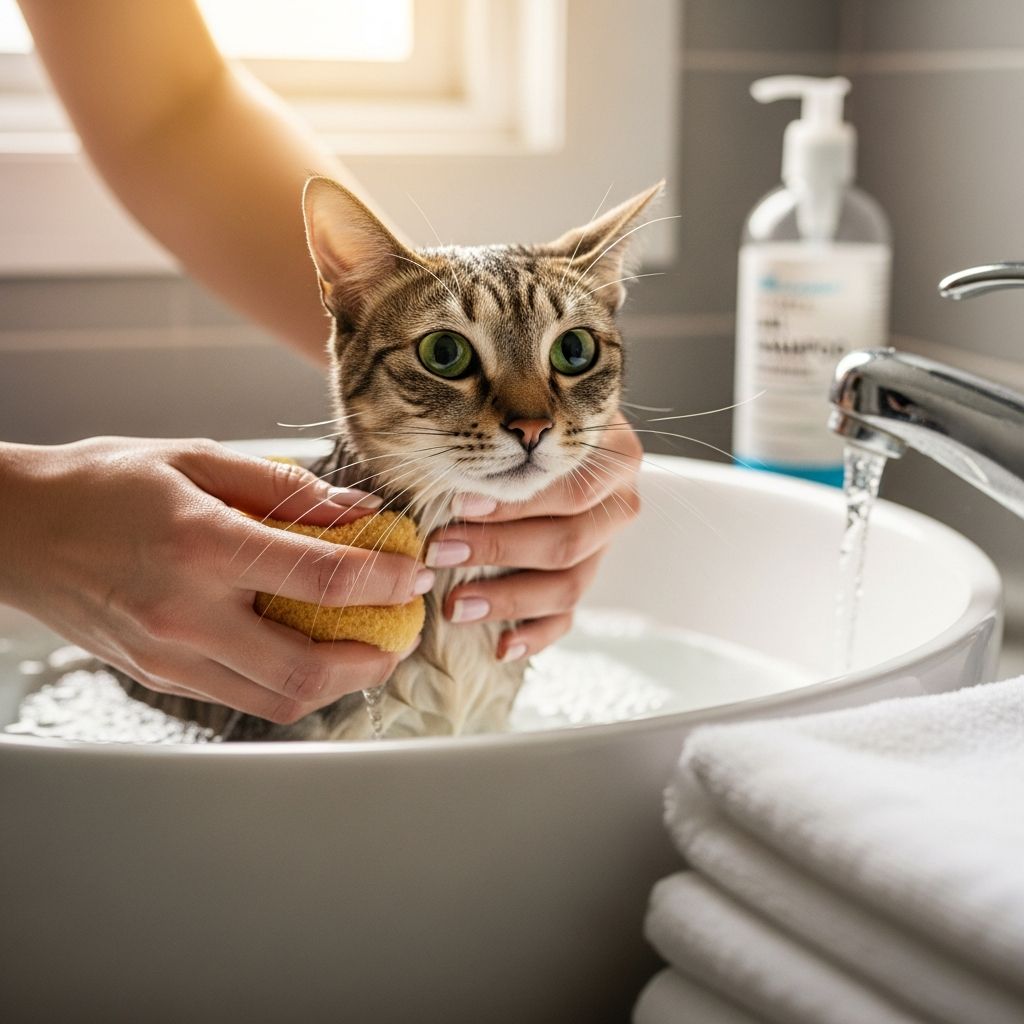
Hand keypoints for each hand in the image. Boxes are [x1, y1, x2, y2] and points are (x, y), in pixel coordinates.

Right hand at [0, 437, 430, 722]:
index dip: (385, 580)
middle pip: (309, 668)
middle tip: (403, 630)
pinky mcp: (158, 677)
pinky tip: (310, 651)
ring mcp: (170, 657)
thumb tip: (360, 509)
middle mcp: (187, 613)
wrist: (14, 530)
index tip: (415, 574)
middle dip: (376, 656)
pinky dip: (292, 683)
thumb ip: (286, 486)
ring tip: (368, 646)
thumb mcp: (197, 457)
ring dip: (340, 681)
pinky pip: (244, 697)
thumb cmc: (105, 482)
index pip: (322, 577)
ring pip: (280, 699)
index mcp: (202, 544)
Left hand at [425, 414, 641, 659]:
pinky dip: (535, 635)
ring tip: (455, 605)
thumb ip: (501, 424)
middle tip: (440, 552)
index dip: (514, 503)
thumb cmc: (520, 418)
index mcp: (611, 455)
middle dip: (498, 549)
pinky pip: (567, 618)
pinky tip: (501, 646)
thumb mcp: (520, 406)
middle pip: (567, 541)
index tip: (459, 505)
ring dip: (508, 599)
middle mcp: (619, 502)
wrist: (545, 435)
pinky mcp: (586, 578)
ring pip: (568, 585)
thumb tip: (448, 459)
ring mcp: (605, 546)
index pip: (568, 489)